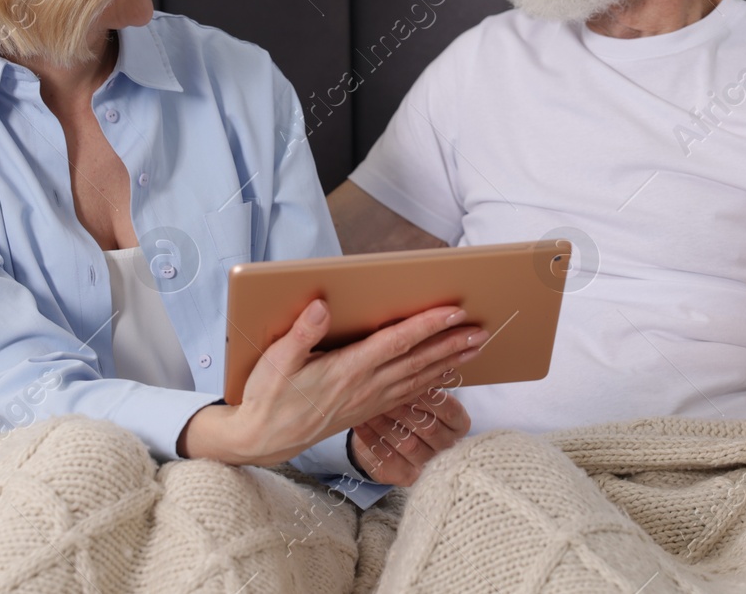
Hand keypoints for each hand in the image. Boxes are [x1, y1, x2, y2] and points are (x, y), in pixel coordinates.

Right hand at [180, 298, 486, 466]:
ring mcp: (369, 401)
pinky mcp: (368, 410)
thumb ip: (300, 334)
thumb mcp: (274, 362)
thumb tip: (322, 306)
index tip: (453, 312)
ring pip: (418, 378)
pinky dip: (432, 382)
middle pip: (417, 361)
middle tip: (481, 329)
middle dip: (451, 343)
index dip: (426, 326)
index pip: (395, 343)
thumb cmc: (268, 396)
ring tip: (476, 347)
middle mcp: (365, 386)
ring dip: (449, 361)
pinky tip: (448, 374)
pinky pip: (409, 393)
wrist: (264, 439)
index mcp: (346, 369)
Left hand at [348, 384, 471, 485]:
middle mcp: (449, 448)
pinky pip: (388, 458)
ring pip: (408, 443)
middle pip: (428, 427)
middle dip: (403, 407)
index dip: (428, 394)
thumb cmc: (408, 403)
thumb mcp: (420, 388)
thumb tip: (423, 349)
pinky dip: (372, 438)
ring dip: (385, 422)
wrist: (389, 435)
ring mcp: (429, 466)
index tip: (409, 378)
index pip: (449, 409)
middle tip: (381, 388)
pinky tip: (359, 422)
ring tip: (366, 403)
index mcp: (459, 424)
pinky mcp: (406, 477)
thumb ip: (426, 374)